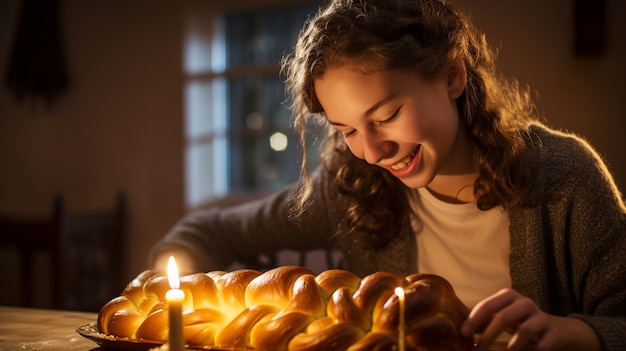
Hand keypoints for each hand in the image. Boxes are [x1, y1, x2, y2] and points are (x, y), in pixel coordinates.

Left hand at [461, 289, 600, 350]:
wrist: (555, 330)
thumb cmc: (520, 322)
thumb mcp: (500, 315)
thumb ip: (482, 318)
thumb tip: (456, 321)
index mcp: (509, 296)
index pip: (488, 305)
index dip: (474, 319)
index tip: (463, 333)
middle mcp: (525, 303)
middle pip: (504, 317)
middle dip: (489, 336)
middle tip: (478, 350)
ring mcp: (541, 317)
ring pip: (524, 330)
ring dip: (510, 347)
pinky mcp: (553, 333)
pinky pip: (542, 345)